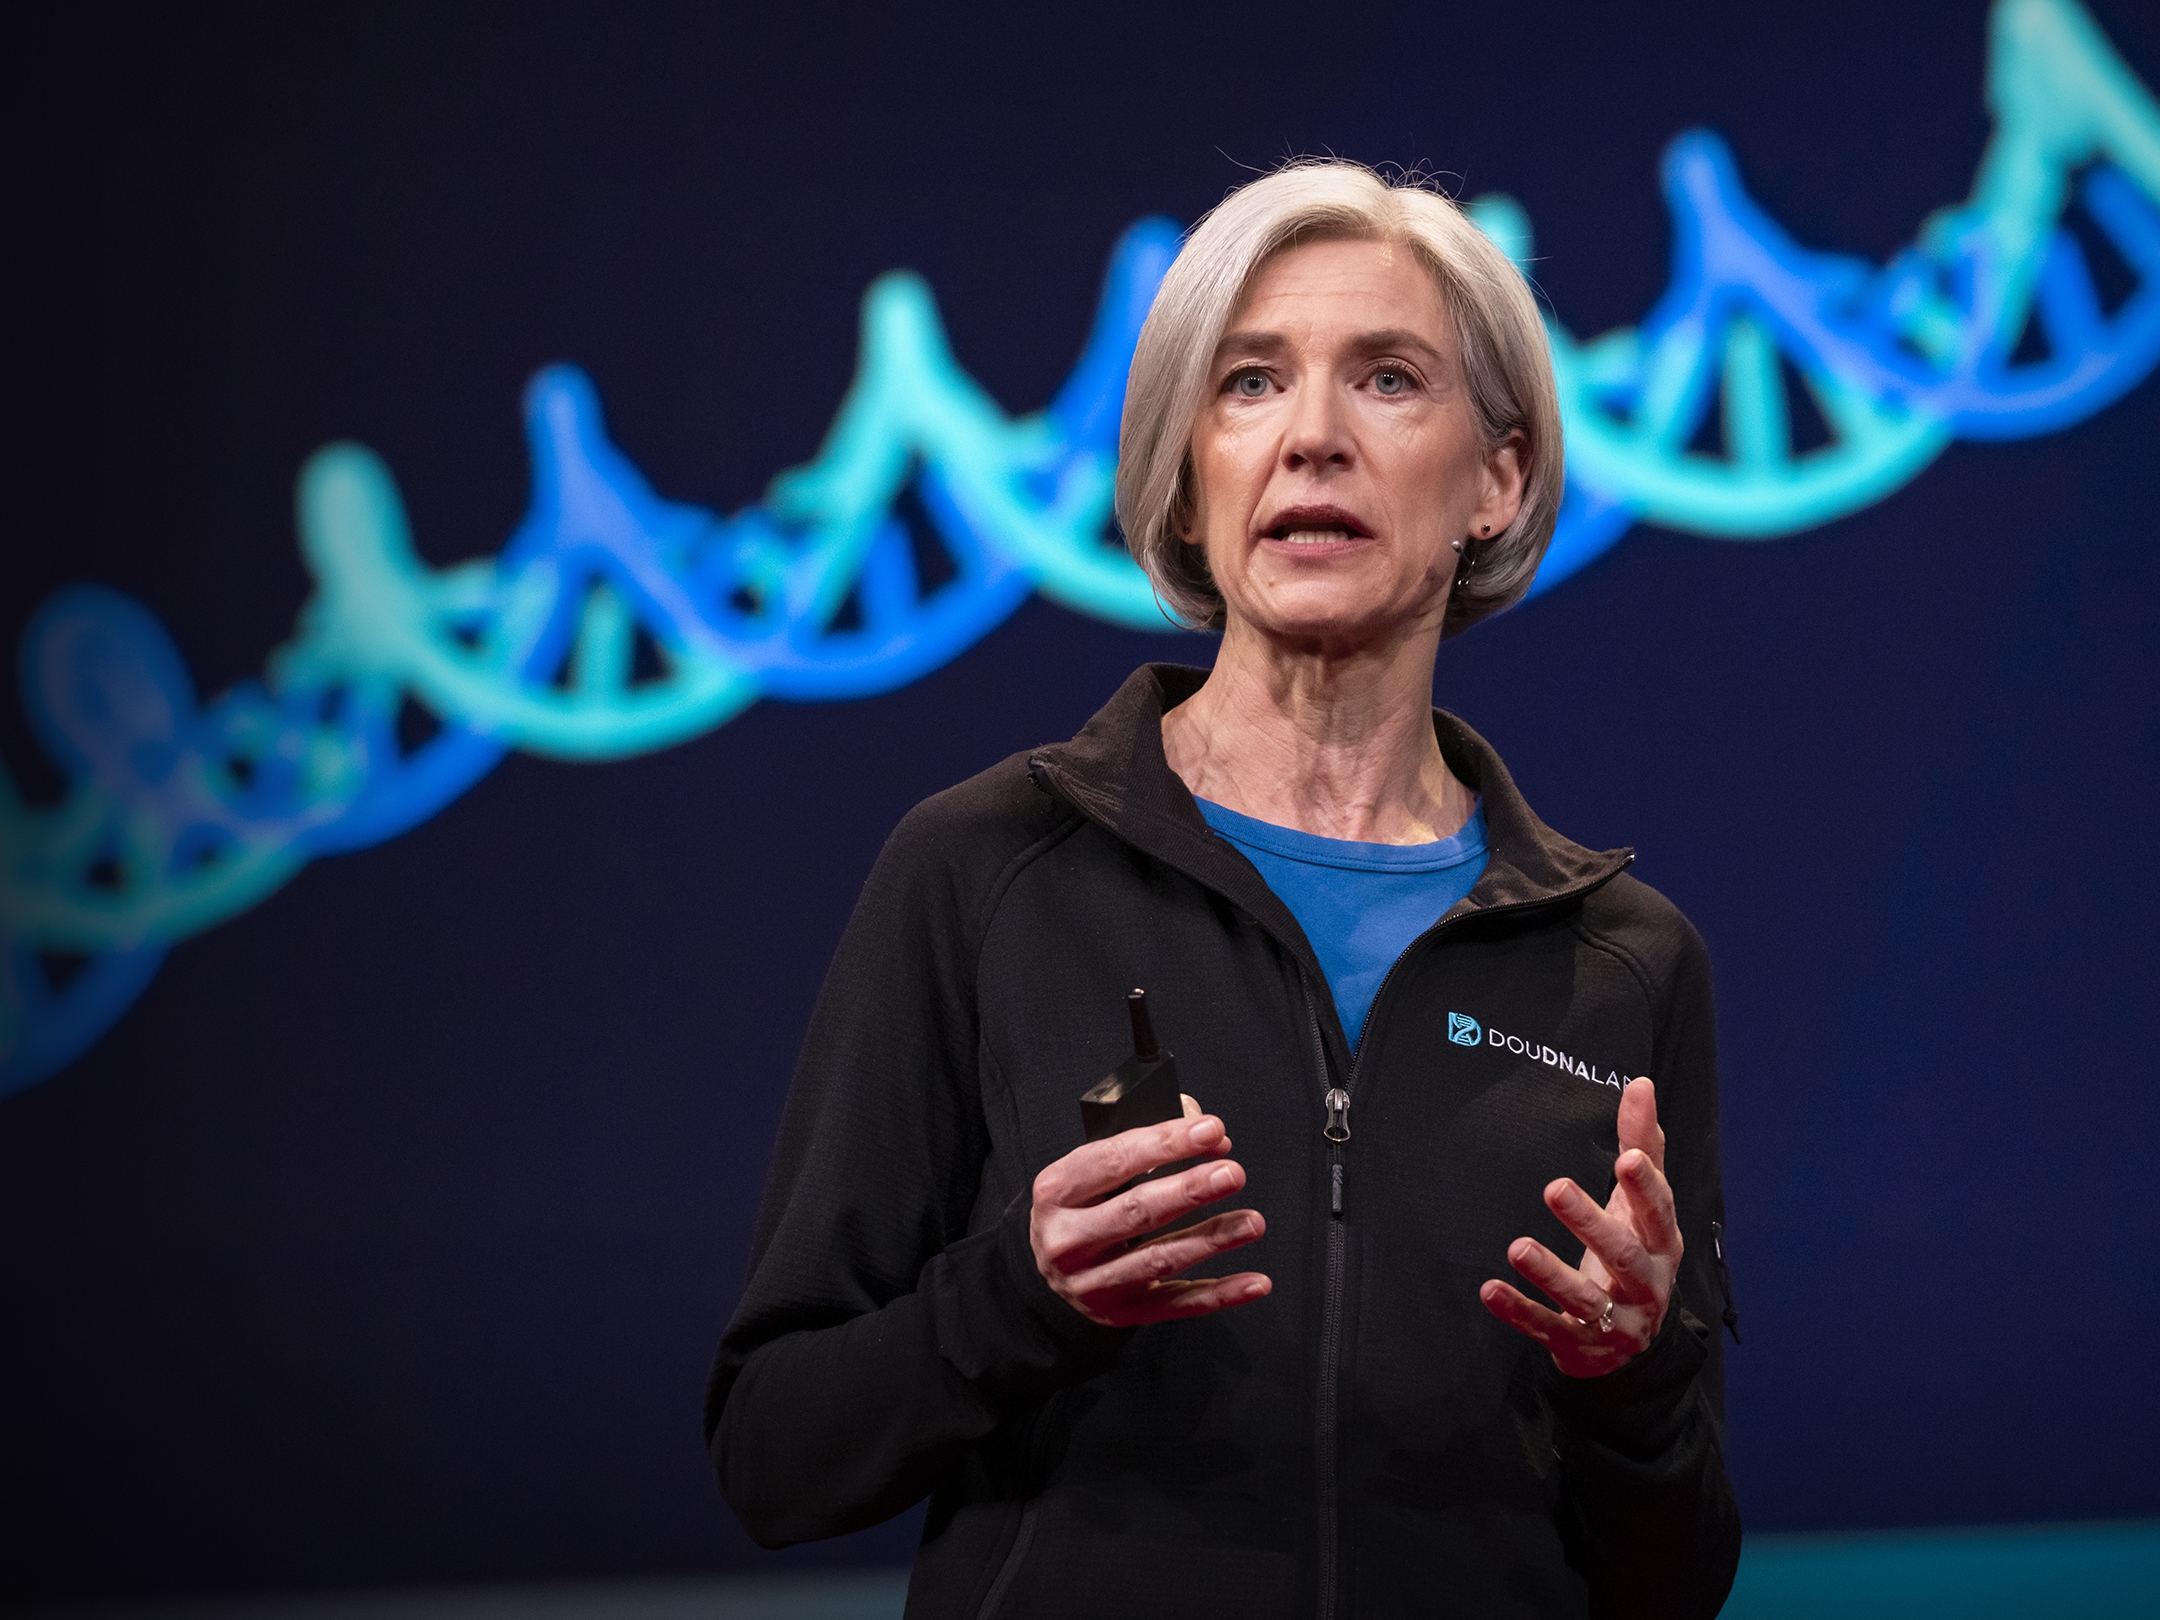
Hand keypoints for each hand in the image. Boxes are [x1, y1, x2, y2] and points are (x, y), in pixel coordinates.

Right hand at [1030, 1094, 1271, 1326]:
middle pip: (1137, 1211)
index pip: (1114, 1160)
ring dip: (1212, 1238)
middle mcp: (1068, 1240)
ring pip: (1161, 1259)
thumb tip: (1207, 1134)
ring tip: (1251, 1222)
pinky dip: (1221, 1294)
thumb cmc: (1079, 1207)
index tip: (1210, 1130)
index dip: (1166, 1143)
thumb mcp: (1089, 1169)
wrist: (1048, 1270)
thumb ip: (1145, 1144)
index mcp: (1056, 1191)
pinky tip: (1254, 1282)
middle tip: (1231, 1173)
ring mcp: (1093, 1282)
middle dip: (1190, 1190)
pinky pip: (1178, 1304)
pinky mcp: (1122, 1312)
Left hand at [1479, 1076, 1680, 1377]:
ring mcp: (1613, 1321)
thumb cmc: (1636, 1251)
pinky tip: (1489, 1290)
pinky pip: (1546, 1328)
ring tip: (1518, 1246)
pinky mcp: (1577, 1344)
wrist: (1631, 1342)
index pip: (1657, 1213)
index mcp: (1661, 1245)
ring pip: (1584, 1300)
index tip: (1627, 1158)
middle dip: (1591, 1224)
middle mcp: (1645, 1285)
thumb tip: (1640, 1083)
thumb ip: (1643, 1146)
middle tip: (1554, 1187)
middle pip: (1622, 1256)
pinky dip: (1519, 1311)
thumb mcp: (1642, 1205)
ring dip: (1550, 1274)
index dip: (1645, 1188)